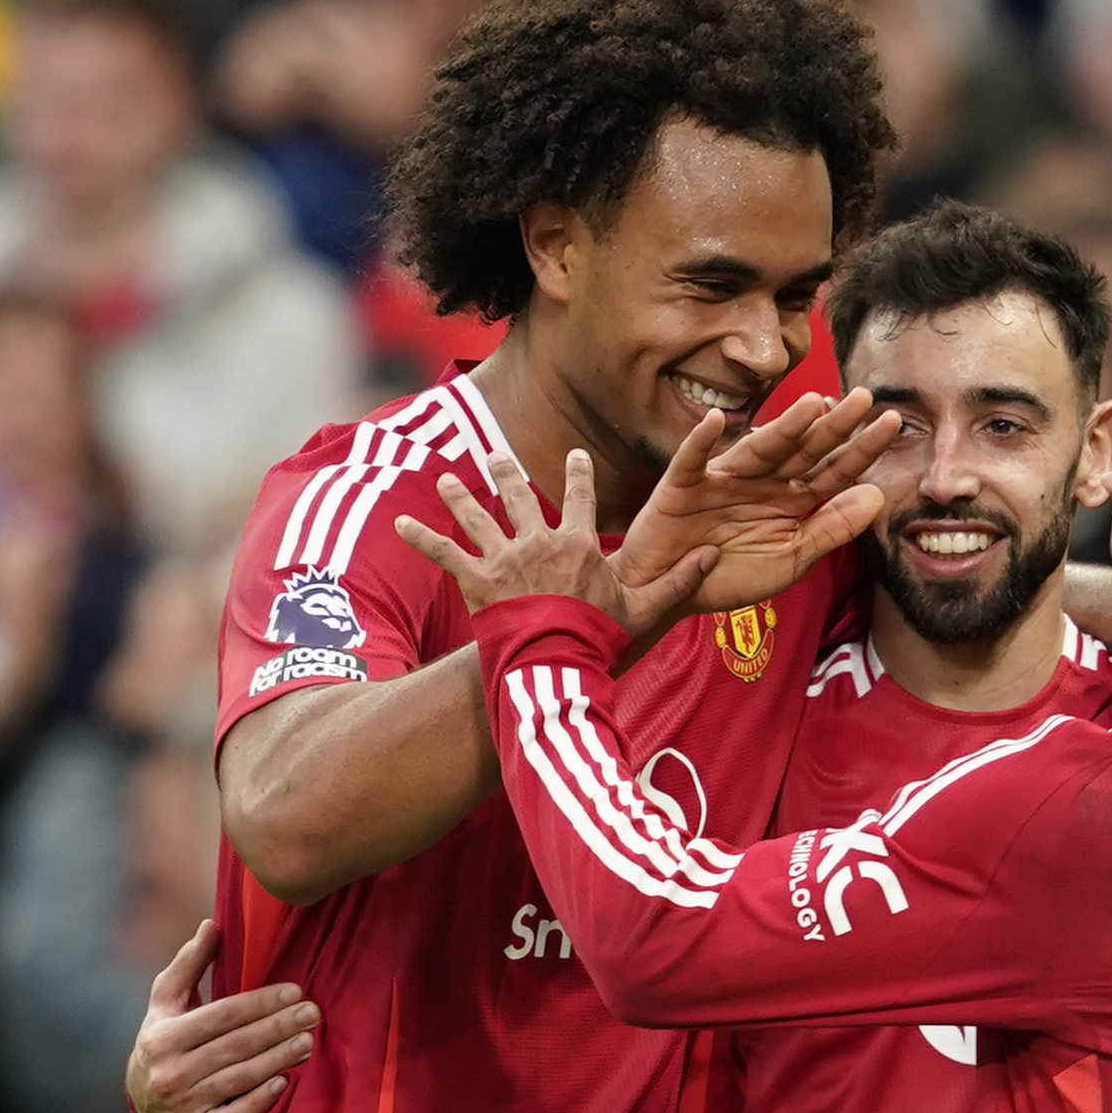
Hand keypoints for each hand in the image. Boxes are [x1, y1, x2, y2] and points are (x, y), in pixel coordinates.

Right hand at [127, 921, 318, 1112]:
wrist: (140, 1099)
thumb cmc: (162, 1038)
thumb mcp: (166, 1000)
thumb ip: (190, 963)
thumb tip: (212, 924)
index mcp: (163, 1036)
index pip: (221, 1016)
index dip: (260, 1003)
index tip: (294, 990)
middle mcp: (169, 1072)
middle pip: (234, 1046)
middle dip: (277, 1028)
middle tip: (312, 1013)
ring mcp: (182, 1104)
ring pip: (238, 1079)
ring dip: (277, 1059)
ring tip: (308, 1042)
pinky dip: (259, 1101)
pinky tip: (284, 1082)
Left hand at [395, 449, 722, 635]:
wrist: (557, 658)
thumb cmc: (600, 638)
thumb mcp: (644, 609)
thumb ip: (677, 582)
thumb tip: (713, 557)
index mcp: (578, 543)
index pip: (579, 498)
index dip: (578, 474)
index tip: (575, 456)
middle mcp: (539, 541)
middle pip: (519, 496)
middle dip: (505, 471)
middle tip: (495, 454)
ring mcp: (505, 558)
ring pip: (477, 517)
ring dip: (459, 496)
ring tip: (446, 480)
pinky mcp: (476, 580)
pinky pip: (443, 553)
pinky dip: (420, 538)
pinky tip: (398, 523)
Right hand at [611, 389, 896, 614]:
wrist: (669, 592)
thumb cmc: (728, 575)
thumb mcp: (790, 559)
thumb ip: (831, 530)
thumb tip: (877, 495)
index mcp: (789, 500)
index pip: (832, 471)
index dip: (861, 449)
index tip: (892, 421)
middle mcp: (761, 482)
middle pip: (802, 451)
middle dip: (832, 426)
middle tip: (863, 397)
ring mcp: (722, 480)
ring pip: (758, 450)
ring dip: (783, 428)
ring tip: (811, 404)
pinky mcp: (682, 486)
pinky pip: (692, 461)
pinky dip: (701, 441)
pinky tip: (717, 421)